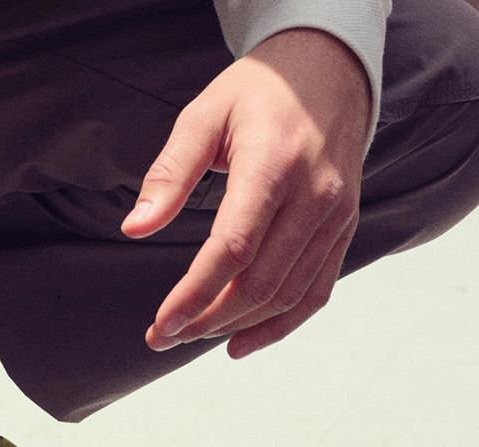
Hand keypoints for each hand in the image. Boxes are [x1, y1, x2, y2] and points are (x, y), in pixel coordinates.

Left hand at [121, 28, 370, 358]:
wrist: (329, 71)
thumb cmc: (257, 94)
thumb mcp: (202, 117)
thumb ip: (169, 174)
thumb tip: (135, 227)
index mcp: (274, 166)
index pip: (234, 249)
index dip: (195, 295)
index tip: (161, 324)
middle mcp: (314, 196)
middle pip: (261, 282)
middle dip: (208, 320)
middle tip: (165, 336)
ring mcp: (335, 216)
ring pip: (288, 294)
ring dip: (236, 326)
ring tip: (192, 336)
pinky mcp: (343, 228)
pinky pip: (316, 291)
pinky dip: (280, 325)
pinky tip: (241, 342)